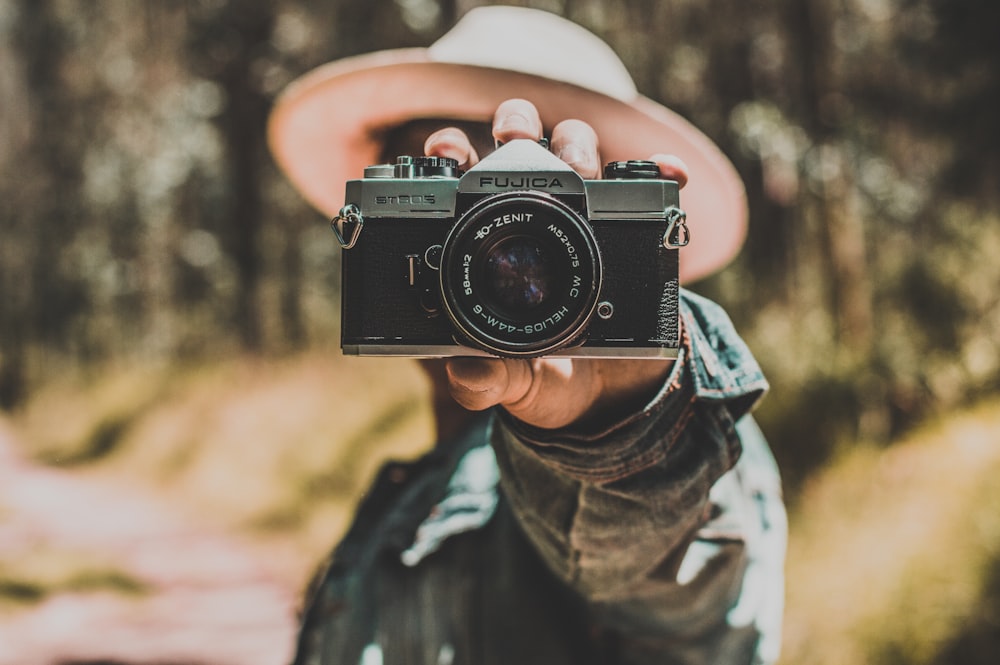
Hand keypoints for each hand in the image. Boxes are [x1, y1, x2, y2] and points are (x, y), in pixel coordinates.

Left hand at [424, 99, 687, 430]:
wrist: (605, 398)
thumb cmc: (546, 378)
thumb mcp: (512, 382)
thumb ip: (486, 379)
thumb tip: (466, 371)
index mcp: (489, 245)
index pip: (461, 184)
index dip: (450, 154)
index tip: (444, 150)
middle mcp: (534, 217)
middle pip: (520, 144)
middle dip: (516, 126)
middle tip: (514, 139)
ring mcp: (586, 218)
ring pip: (578, 149)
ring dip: (578, 142)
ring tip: (583, 165)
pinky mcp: (633, 230)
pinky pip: (652, 188)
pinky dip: (662, 170)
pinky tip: (671, 172)